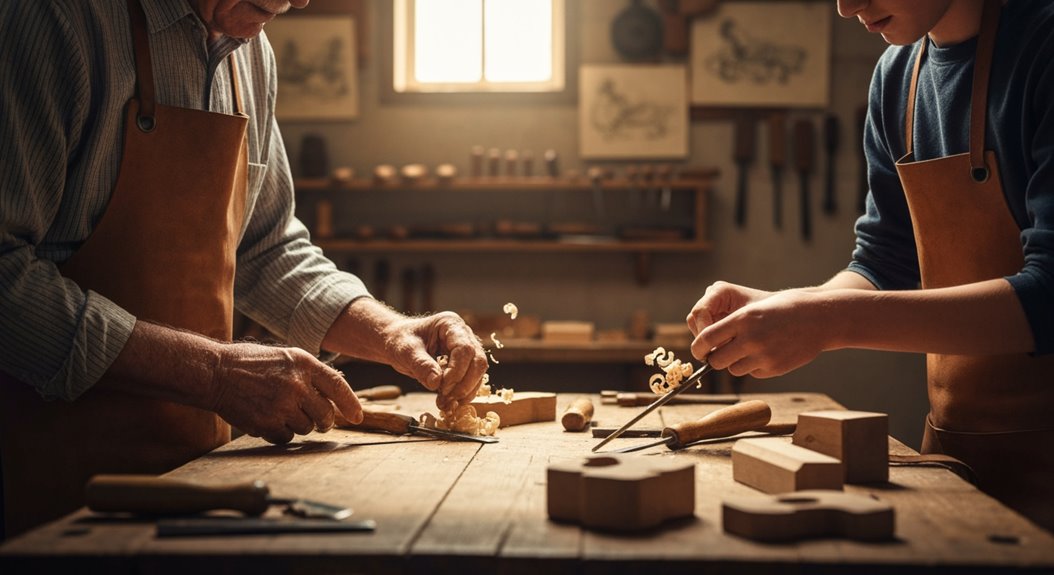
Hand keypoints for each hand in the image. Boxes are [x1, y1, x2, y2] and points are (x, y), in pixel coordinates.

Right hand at [207, 342, 362, 443]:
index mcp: (303, 363)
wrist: (215, 373)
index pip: (337, 385)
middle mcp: (296, 384)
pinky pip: (286, 437)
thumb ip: (307, 374)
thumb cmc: (249, 364)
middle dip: (324, 422)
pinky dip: (280, 434)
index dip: (350, 403)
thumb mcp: (284, 357)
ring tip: (281, 413)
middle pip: (325, 414)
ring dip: (298, 426)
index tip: (357, 417)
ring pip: (306, 428)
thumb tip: (331, 395)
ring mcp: (282, 404)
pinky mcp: (267, 422)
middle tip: (318, 422)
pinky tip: (269, 421)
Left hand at [377, 311, 487, 410]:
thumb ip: (421, 364)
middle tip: (446, 399)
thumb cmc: (401, 341)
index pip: (465, 349)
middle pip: (478, 361)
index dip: (456, 371)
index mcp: (450, 324)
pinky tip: (448, 402)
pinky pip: (472, 380)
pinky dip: (462, 394)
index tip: (442, 388)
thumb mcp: (406, 351)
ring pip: (478, 373)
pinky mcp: (465, 364)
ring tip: (446, 403)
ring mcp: (467, 349)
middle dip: (464, 384)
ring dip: (465, 392)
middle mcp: (464, 335)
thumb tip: (436, 382)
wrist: (398, 343)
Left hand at [688, 284, 831, 377]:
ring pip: (733, 370)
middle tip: (720, 353)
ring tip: (750, 349)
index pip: (705, 339)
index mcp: (743, 318)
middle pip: (716, 361)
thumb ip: (731, 324)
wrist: (821, 318)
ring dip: (735, 363)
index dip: (698, 348)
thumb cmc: (785, 308)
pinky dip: (754, 366)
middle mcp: (751, 338)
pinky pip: (752, 373)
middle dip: (714, 359)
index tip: (699, 351)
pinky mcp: (774, 368)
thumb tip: (705, 345)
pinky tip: (768, 353)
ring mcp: (764, 356)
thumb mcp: (755, 308)